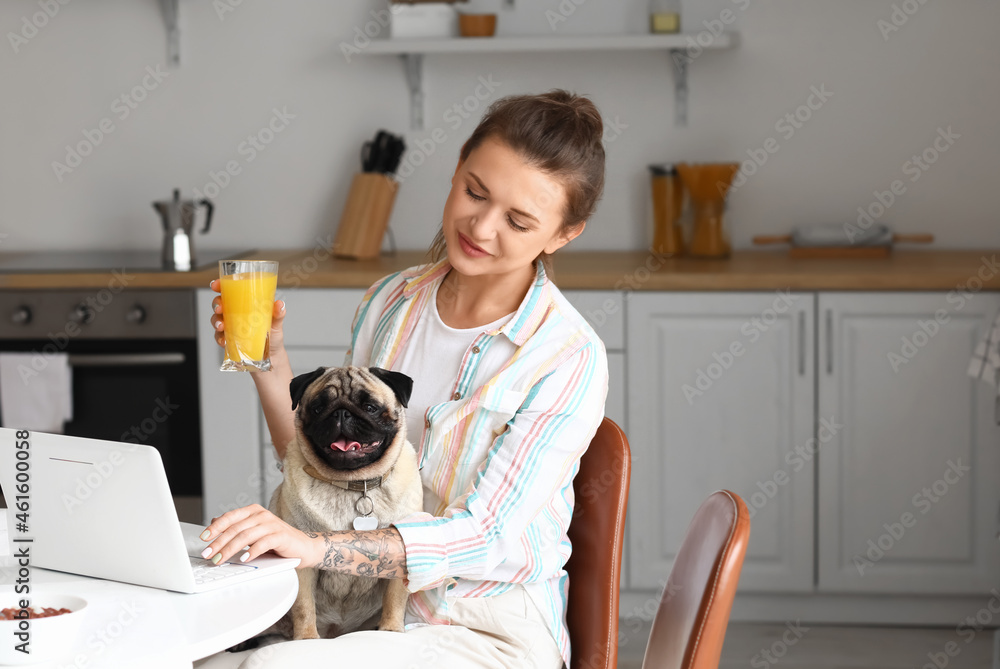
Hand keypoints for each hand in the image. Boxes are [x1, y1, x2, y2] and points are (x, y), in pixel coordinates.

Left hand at [199, 504, 320, 568]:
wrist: (302, 547)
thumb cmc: (275, 540)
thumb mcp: (252, 533)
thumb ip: (236, 527)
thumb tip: (214, 522)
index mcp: (253, 511)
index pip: (230, 517)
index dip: (215, 527)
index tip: (203, 538)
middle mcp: (262, 514)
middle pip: (235, 528)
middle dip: (219, 542)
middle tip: (208, 554)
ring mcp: (272, 524)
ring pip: (246, 536)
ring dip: (230, 549)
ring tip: (220, 560)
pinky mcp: (281, 535)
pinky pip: (263, 543)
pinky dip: (251, 551)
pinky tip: (243, 559)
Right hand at [209, 279, 287, 353]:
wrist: (271, 355)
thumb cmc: (273, 335)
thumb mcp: (276, 323)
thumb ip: (278, 314)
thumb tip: (280, 304)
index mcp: (246, 304)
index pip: (230, 291)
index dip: (220, 286)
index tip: (216, 285)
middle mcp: (235, 313)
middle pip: (219, 303)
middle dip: (216, 304)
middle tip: (220, 308)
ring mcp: (230, 326)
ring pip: (216, 319)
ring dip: (216, 321)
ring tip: (221, 326)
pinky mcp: (229, 339)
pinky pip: (219, 337)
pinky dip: (219, 338)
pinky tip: (224, 340)